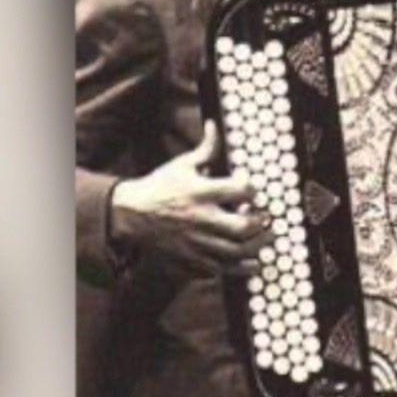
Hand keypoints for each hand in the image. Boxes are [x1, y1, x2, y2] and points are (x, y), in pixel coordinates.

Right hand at [111, 121, 267, 274]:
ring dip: (257, 247)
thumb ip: (205, 149)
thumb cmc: (159, 188)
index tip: (253, 191)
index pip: (240, 190)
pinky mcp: (190, 261)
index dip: (253, 190)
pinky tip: (249, 261)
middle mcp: (201, 219)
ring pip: (236, 252)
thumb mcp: (181, 165)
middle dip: (261, 224)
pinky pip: (221, 270)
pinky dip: (239, 268)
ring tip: (263, 240)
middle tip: (266, 220)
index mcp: (200, 192)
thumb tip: (214, 125)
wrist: (130, 215)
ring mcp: (196, 243)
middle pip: (243, 227)